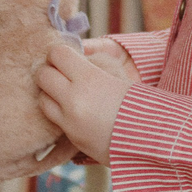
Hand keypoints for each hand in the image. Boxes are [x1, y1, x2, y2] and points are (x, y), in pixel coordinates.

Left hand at [37, 43, 138, 164]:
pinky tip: (71, 109)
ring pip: (42, 99)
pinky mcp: (71, 137)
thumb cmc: (138, 101)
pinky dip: (57, 111)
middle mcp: (74, 99)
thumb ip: (95, 62)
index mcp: (90, 79)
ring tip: (64, 93)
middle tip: (61, 73)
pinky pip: (52, 118)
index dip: (60, 53)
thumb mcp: (119, 73)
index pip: (57, 54)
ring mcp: (70, 121)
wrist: (150, 138)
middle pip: (43, 75)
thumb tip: (74, 53)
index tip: (66, 56)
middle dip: (50, 71)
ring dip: (50, 93)